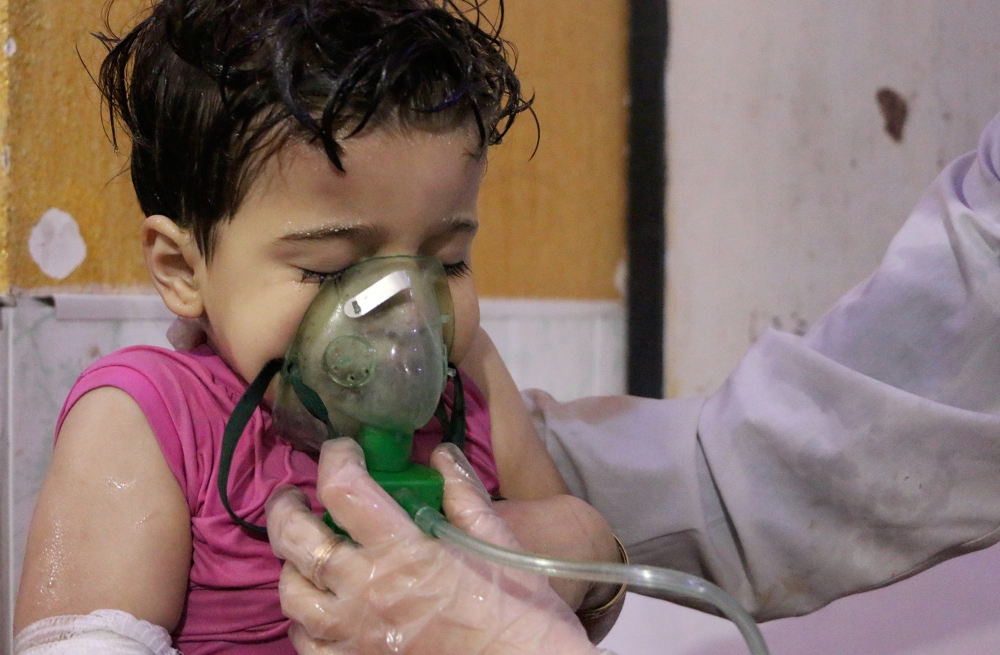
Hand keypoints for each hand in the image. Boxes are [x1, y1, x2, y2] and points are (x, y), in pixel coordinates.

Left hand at [266, 438, 599, 654]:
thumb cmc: (517, 608)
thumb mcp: (496, 538)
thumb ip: (463, 493)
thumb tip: (441, 455)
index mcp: (401, 550)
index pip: (344, 490)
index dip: (336, 458)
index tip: (344, 449)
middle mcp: (364, 591)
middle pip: (296, 539)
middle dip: (286, 507)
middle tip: (295, 494)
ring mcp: (352, 635)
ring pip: (290, 593)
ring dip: (291, 564)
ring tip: (306, 552)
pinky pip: (305, 643)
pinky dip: (303, 619)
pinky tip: (321, 607)